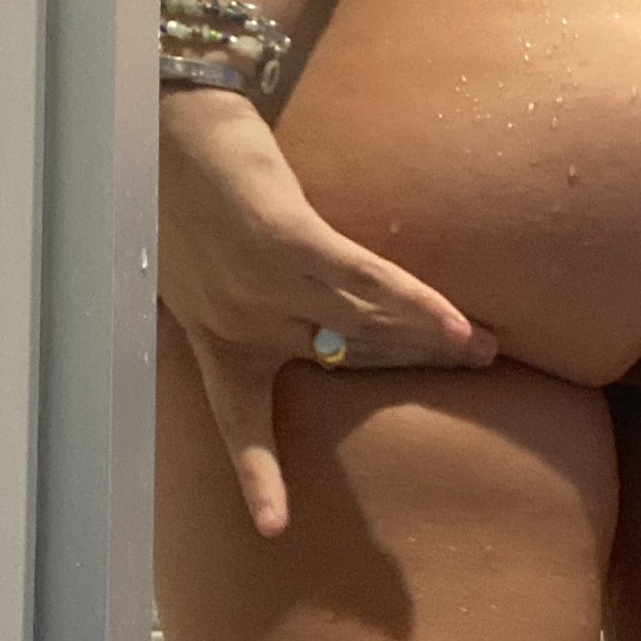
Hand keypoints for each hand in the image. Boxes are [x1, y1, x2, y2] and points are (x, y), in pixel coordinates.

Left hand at [158, 86, 496, 536]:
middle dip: (412, 367)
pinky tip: (458, 326)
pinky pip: (363, 281)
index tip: (274, 532)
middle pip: (342, 356)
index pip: (237, 422)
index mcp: (212, 334)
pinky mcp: (284, 237)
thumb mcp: (194, 251)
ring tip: (485, 352)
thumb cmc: (170, 173)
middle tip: (477, 376)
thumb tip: (302, 308)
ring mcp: (260, 280)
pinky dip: (416, 304)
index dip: (258, 478)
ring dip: (429, 337)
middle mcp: (240, 318)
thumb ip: (243, 286)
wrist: (155, 107)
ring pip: (362, 323)